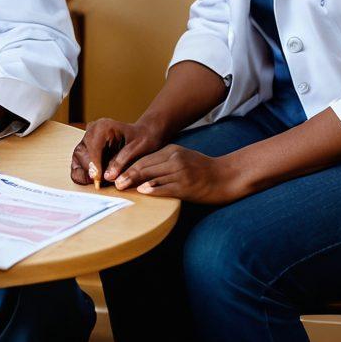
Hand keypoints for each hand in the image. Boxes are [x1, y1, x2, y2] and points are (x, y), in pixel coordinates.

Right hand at [70, 118, 166, 186]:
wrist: (142, 136)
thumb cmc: (142, 139)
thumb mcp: (136, 149)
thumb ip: (121, 161)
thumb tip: (107, 176)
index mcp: (104, 126)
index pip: (93, 146)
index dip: (94, 164)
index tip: (97, 178)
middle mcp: (92, 130)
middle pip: (82, 152)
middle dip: (90, 170)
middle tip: (100, 184)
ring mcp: (87, 139)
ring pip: (78, 158)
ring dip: (86, 173)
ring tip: (99, 182)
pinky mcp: (86, 149)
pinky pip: (78, 162)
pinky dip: (83, 173)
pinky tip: (94, 180)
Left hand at [113, 145, 246, 204]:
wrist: (226, 176)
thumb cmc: (204, 169)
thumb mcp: (184, 158)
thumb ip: (166, 161)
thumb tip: (145, 173)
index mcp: (172, 150)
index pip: (145, 158)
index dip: (129, 166)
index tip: (116, 173)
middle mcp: (175, 158)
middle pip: (145, 166)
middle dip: (127, 174)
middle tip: (114, 182)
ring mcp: (180, 172)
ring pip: (152, 176)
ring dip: (134, 182)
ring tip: (121, 187)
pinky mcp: (186, 186)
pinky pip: (165, 187)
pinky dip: (152, 189)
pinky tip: (142, 191)